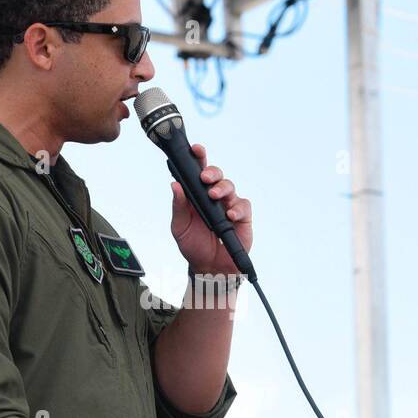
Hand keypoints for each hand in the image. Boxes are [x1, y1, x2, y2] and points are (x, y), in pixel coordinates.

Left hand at [169, 143, 252, 274]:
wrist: (209, 267)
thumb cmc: (193, 245)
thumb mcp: (180, 227)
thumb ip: (179, 206)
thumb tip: (174, 185)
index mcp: (197, 195)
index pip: (198, 172)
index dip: (199, 158)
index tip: (196, 150)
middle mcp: (214, 197)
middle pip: (216, 175)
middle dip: (212, 172)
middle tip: (205, 178)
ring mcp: (229, 205)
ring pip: (230, 186)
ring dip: (222, 188)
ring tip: (214, 197)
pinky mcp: (242, 216)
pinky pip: (243, 205)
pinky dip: (237, 208)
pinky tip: (229, 215)